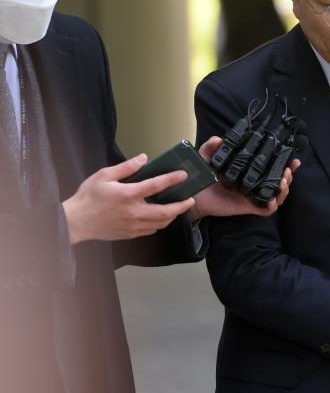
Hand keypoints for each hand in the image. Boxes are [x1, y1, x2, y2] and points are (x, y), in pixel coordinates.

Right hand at [63, 154, 194, 243]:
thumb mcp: (104, 176)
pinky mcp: (130, 234)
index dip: (172, 179)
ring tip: (178, 208)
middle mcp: (134, 212)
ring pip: (161, 223)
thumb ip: (126, 167)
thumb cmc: (88, 197)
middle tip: (190, 200)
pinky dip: (159, 224)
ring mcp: (133, 225)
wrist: (76, 222)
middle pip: (166, 211)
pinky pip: (151, 230)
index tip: (183, 175)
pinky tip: (160, 217)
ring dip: (172, 216)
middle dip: (182, 206)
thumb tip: (143, 158)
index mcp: (128, 194)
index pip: (156, 185)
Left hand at [190, 136, 300, 220]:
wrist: (194, 195)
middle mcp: (255, 184)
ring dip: (283, 190)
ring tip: (282, 181)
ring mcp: (252, 196)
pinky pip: (265, 209)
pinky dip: (271, 205)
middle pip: (279, 181)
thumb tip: (219, 139)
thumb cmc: (204, 176)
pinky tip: (272, 199)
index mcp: (250, 172)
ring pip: (276, 195)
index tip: (294, 159)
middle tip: (288, 170)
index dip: (285, 163)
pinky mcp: (248, 207)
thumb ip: (211, 147)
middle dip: (289, 176)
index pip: (272, 166)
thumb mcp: (207, 158)